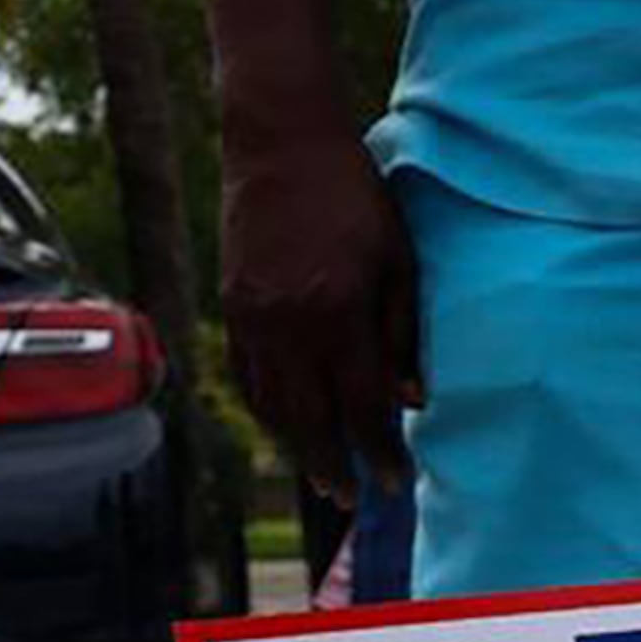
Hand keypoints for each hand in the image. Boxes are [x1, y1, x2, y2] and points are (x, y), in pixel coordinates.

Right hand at [216, 132, 417, 495]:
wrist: (280, 143)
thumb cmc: (356, 197)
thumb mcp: (400, 260)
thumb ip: (404, 333)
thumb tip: (410, 399)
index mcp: (338, 312)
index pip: (361, 405)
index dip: (378, 451)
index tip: (396, 484)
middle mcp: (288, 322)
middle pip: (309, 418)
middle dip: (333, 464)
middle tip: (352, 498)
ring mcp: (251, 315)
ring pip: (271, 403)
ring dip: (296, 446)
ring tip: (321, 474)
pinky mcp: (230, 303)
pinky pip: (245, 374)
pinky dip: (266, 408)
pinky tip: (286, 425)